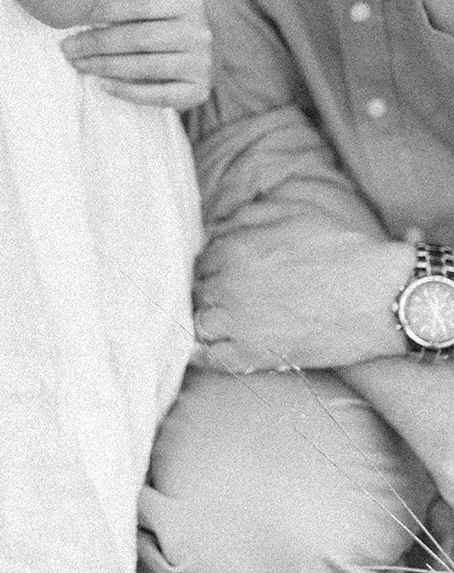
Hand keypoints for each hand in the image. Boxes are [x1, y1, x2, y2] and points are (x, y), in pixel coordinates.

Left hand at [59, 0, 211, 108]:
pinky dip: (129, 92)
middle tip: (66, 47)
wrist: (209, 52)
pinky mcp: (198, 91)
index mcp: (188, 1)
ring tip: (77, 64)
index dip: (103, 10)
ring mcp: (201, 63)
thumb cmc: (171, 16)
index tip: (72, 15)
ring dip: (105, 67)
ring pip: (145, 67)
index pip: (140, 5)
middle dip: (97, 43)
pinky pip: (160, 95)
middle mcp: (199, 31)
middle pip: (139, 38)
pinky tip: (103, 85)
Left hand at [192, 198, 412, 370]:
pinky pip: (211, 358)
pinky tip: (205, 349)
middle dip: (205, 290)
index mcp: (234, 249)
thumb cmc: (340, 251)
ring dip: (202, 319)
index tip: (220, 272)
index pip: (201, 259)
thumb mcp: (291, 215)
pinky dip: (202, 354)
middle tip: (221, 296)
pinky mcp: (254, 354)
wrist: (377, 296)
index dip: (210, 265)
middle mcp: (228, 285)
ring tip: (214, 320)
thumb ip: (247, 217)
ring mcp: (238, 322)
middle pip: (195, 289)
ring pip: (197, 322)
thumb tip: (217, 227)